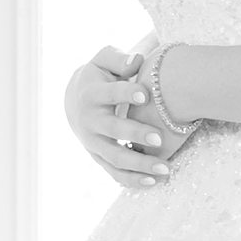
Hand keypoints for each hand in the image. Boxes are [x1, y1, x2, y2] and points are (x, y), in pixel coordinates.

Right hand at [64, 46, 177, 189]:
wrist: (75, 101)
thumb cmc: (100, 77)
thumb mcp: (103, 61)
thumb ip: (118, 58)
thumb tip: (136, 60)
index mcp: (92, 94)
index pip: (110, 93)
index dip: (126, 94)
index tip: (145, 95)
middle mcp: (90, 121)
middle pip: (112, 129)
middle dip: (135, 134)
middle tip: (159, 139)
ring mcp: (93, 142)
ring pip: (114, 157)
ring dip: (139, 165)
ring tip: (165, 170)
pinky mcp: (98, 157)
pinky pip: (114, 173)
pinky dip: (132, 180)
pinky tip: (154, 182)